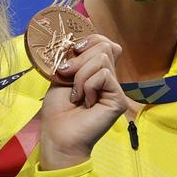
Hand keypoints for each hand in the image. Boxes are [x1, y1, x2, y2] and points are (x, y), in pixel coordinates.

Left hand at [38, 36, 125, 170]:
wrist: (58, 135)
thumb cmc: (58, 110)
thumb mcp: (62, 76)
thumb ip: (75, 59)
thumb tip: (82, 44)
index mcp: (96, 72)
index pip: (105, 43)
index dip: (90, 41)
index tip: (73, 52)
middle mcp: (109, 79)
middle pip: (104, 47)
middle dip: (80, 59)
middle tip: (67, 76)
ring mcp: (115, 89)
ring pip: (102, 60)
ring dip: (81, 76)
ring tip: (76, 95)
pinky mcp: (118, 99)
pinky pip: (103, 76)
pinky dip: (88, 86)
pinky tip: (86, 102)